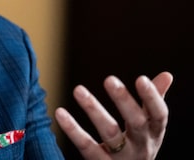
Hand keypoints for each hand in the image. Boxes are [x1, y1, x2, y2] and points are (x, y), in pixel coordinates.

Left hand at [55, 72, 172, 158]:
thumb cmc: (138, 145)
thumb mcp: (149, 127)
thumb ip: (153, 101)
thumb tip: (167, 74)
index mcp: (153, 133)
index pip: (158, 115)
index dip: (152, 98)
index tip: (141, 78)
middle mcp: (141, 146)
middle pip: (135, 123)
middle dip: (123, 101)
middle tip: (109, 79)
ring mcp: (121, 158)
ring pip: (109, 134)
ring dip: (94, 110)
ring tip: (78, 89)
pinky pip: (86, 146)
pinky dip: (72, 129)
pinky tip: (59, 112)